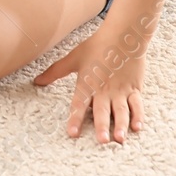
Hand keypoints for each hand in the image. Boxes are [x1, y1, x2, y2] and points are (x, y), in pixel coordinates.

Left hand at [34, 21, 149, 143]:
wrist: (123, 35)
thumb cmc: (96, 46)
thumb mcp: (73, 58)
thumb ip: (54, 72)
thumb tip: (36, 81)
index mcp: (88, 83)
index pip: (79, 104)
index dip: (75, 118)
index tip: (72, 133)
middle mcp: (104, 90)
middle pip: (102, 110)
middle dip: (102, 126)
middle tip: (101, 140)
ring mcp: (121, 90)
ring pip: (121, 111)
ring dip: (121, 125)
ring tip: (119, 138)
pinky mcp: (134, 89)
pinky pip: (137, 105)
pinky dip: (138, 116)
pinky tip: (137, 128)